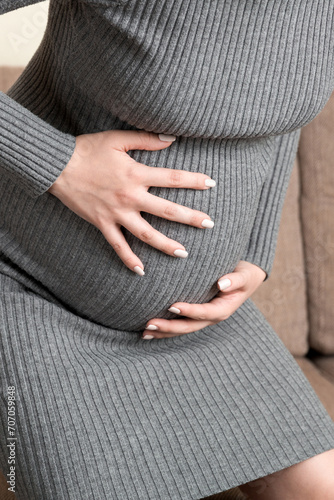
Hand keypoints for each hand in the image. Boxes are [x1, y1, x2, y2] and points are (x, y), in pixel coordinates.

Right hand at [48, 130, 215, 274]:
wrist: (57, 166)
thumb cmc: (87, 149)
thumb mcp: (117, 139)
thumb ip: (146, 140)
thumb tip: (172, 139)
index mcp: (136, 174)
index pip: (172, 178)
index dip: (194, 180)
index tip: (212, 184)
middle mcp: (130, 197)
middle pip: (166, 210)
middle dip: (190, 217)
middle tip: (209, 224)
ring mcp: (116, 213)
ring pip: (146, 234)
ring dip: (166, 244)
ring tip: (184, 253)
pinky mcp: (102, 224)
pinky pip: (118, 246)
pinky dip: (129, 259)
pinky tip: (141, 270)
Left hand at [142, 260, 266, 338]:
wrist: (246, 277)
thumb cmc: (245, 273)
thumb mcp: (245, 275)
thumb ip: (236, 280)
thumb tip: (222, 283)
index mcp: (223, 309)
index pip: (204, 312)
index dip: (189, 311)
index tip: (172, 305)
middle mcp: (211, 317)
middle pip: (188, 326)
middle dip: (169, 327)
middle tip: (150, 324)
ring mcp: (203, 319)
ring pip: (182, 329)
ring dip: (164, 332)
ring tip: (145, 332)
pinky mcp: (196, 316)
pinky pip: (180, 324)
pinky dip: (165, 328)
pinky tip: (148, 330)